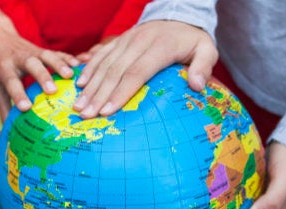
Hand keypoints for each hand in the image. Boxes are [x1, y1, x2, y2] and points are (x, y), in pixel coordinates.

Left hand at [0, 16, 79, 119]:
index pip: (11, 82)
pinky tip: (84, 62)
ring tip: (71, 76)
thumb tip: (9, 133)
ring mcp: (33, 52)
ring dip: (60, 65)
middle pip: (32, 65)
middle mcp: (19, 58)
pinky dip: (71, 57)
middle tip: (52, 90)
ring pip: (47, 56)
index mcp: (3, 68)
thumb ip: (3, 107)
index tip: (26, 108)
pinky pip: (59, 53)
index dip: (18, 95)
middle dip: (42, 77)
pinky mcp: (43, 50)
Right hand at [74, 20, 217, 117]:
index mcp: (160, 47)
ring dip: (90, 86)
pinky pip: (101, 55)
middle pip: (116, 71)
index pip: (137, 72)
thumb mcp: (206, 50)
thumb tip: (197, 86)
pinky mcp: (119, 40)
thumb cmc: (192, 41)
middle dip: (99, 95)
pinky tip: (79, 85)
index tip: (108, 111)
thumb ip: (203, 67)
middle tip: (86, 115)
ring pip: (105, 64)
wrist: (178, 15)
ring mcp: (126, 39)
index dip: (121, 93)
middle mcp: (139, 41)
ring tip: (78, 106)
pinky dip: (89, 70)